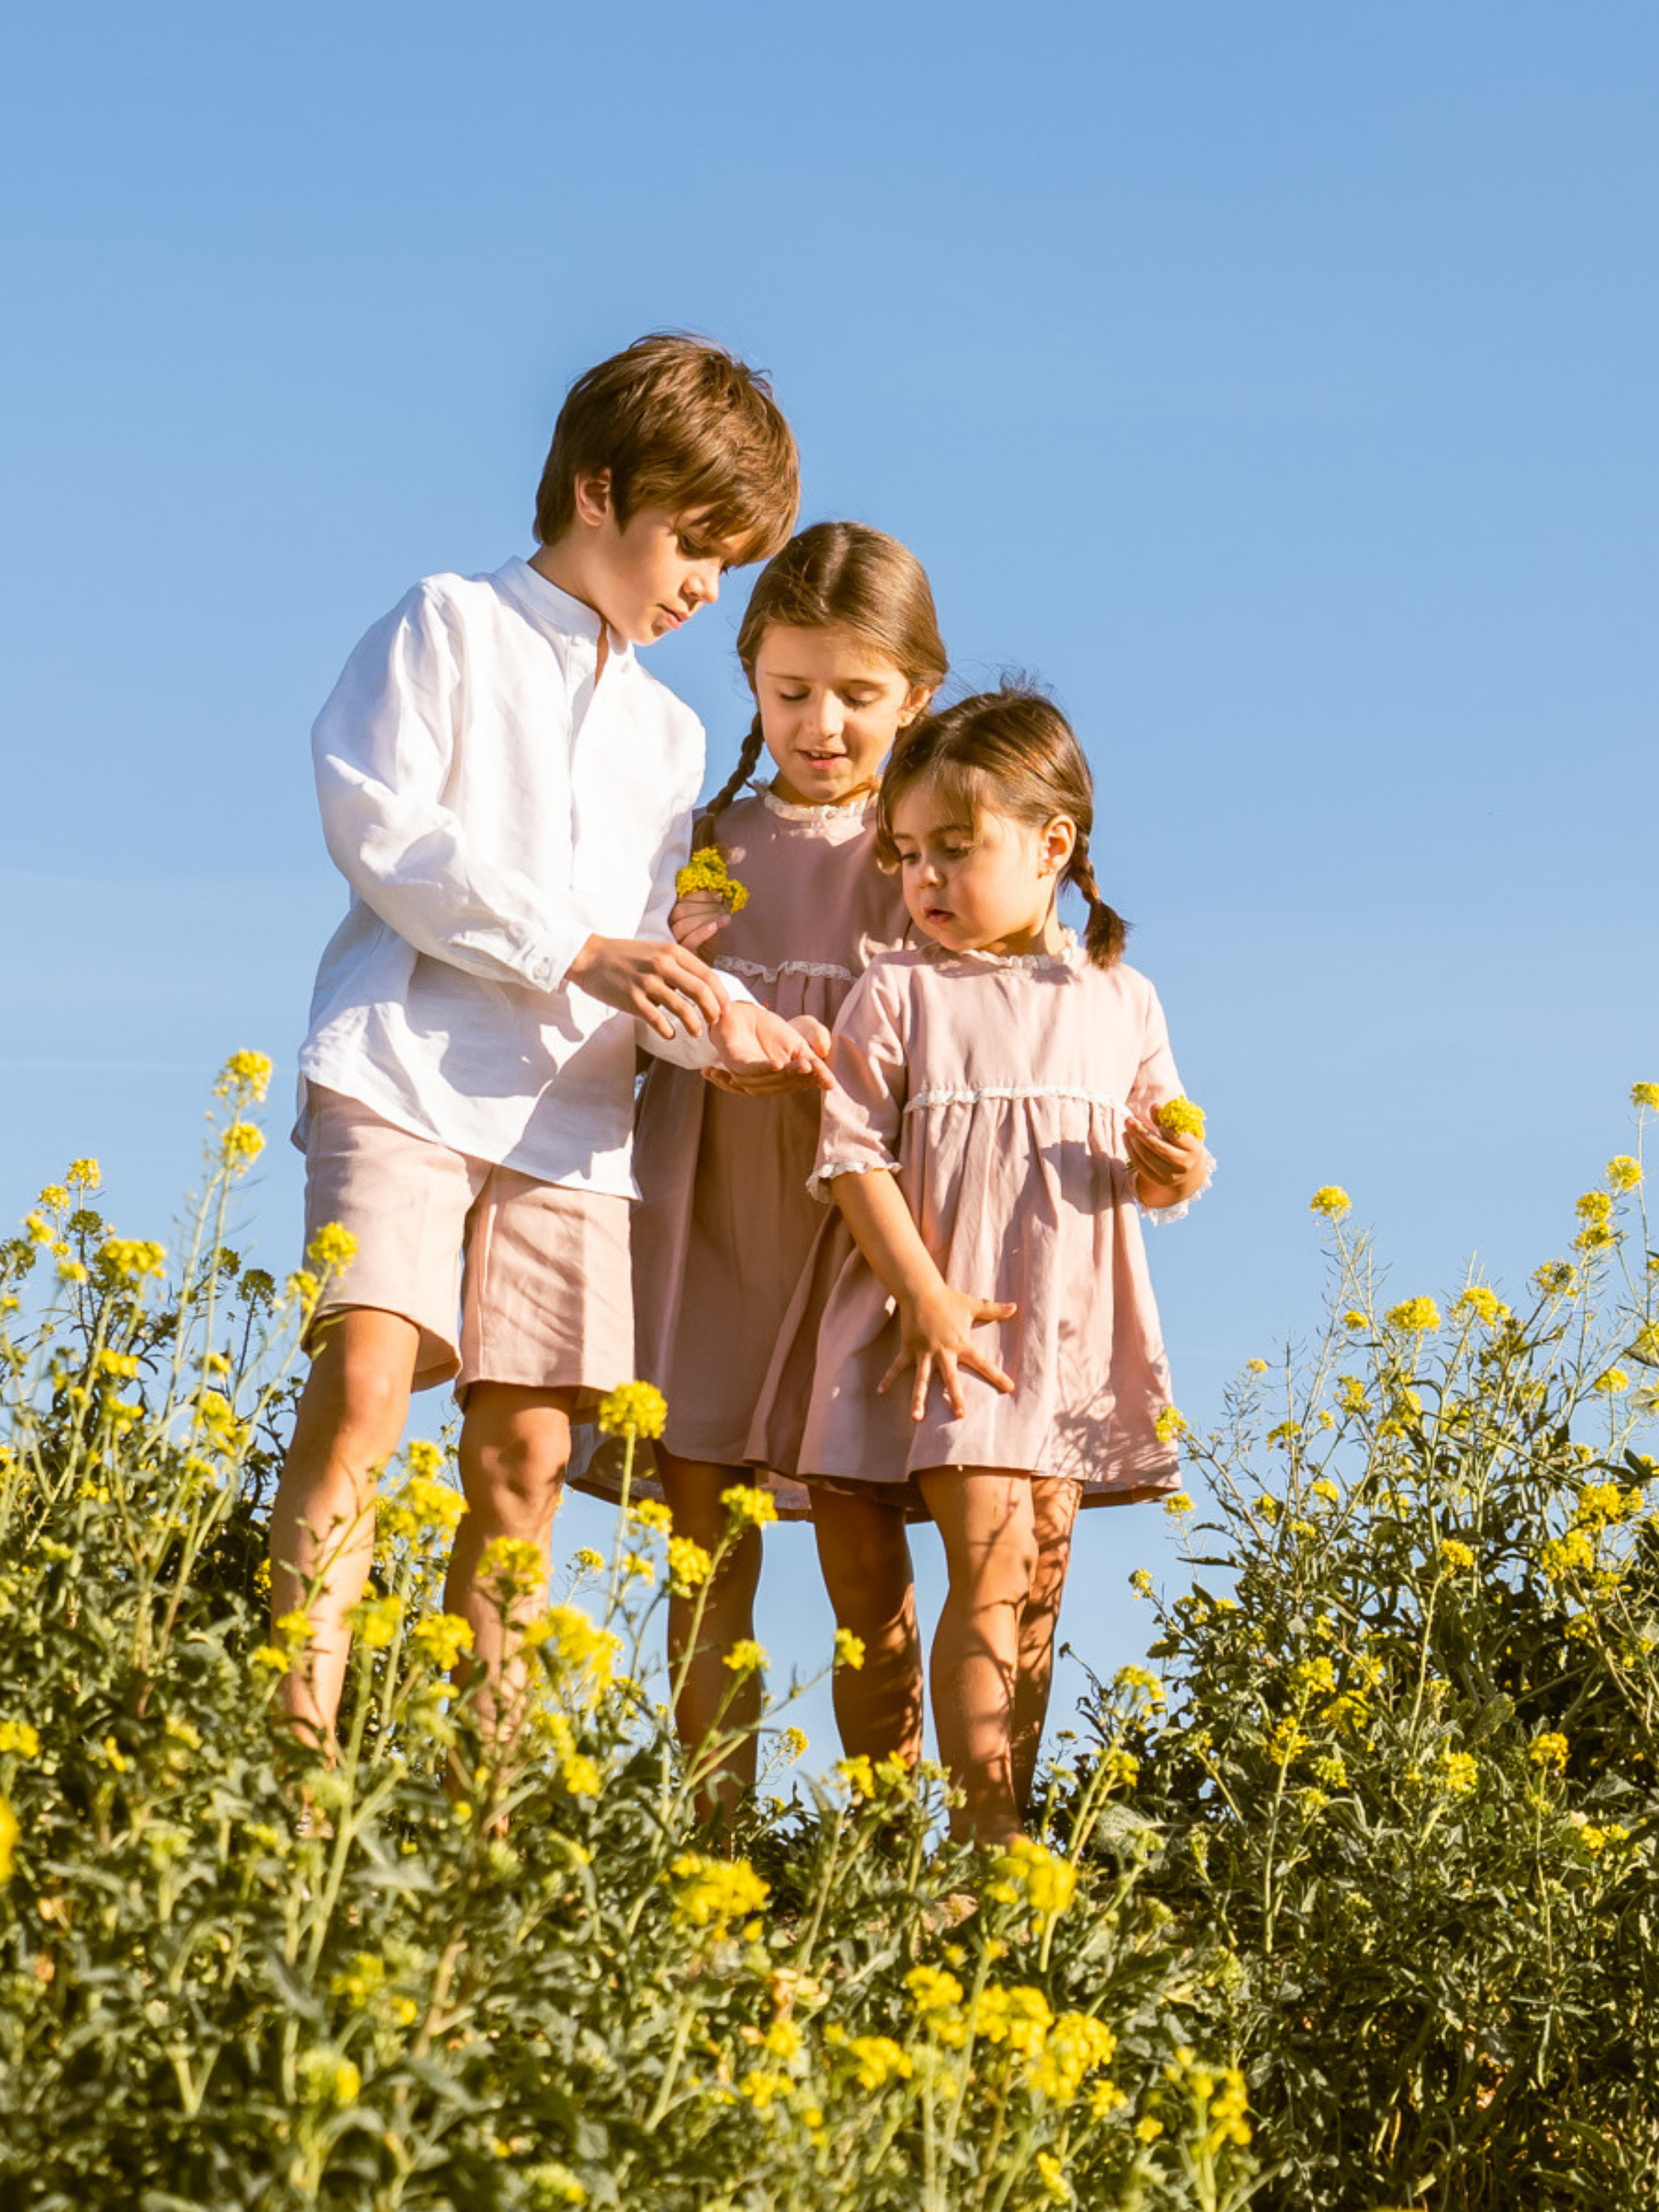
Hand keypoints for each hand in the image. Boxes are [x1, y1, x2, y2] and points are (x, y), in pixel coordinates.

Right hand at [566, 934, 727, 1041]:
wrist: (589, 957)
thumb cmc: (626, 956)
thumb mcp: (657, 951)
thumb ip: (679, 965)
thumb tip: (703, 986)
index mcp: (672, 952)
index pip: (708, 975)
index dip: (721, 995)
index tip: (726, 1009)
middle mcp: (663, 965)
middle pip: (701, 992)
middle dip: (713, 1011)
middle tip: (715, 1023)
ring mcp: (647, 983)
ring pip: (683, 1009)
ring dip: (694, 1025)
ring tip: (696, 1032)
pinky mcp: (632, 1000)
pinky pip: (658, 1021)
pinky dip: (668, 1031)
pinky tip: (670, 1035)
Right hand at [669, 891, 730, 953]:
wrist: (702, 976)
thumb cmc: (705, 952)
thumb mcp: (707, 930)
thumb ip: (709, 916)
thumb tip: (721, 901)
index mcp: (672, 919)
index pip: (681, 901)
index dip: (700, 896)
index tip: (718, 896)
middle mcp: (667, 930)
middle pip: (679, 911)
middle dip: (705, 906)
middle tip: (723, 908)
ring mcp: (671, 944)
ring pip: (681, 925)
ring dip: (706, 916)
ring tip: (725, 918)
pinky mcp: (679, 957)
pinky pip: (689, 941)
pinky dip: (702, 931)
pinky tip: (716, 927)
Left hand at [708, 1001, 833, 1091]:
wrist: (744, 1013)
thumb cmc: (770, 1031)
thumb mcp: (797, 1047)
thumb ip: (813, 1064)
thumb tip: (831, 1084)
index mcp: (776, 1080)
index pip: (796, 1085)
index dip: (811, 1081)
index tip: (826, 1076)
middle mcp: (760, 1081)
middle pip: (783, 1085)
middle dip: (801, 1078)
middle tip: (818, 1069)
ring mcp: (744, 1074)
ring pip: (768, 1081)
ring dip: (787, 1075)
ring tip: (805, 1066)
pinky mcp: (733, 1062)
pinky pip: (749, 1070)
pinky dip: (765, 1069)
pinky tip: (779, 1064)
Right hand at [881, 1283, 1016, 1421]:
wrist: (921, 1290)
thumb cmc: (948, 1298)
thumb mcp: (973, 1304)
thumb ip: (994, 1309)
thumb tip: (1015, 1308)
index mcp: (960, 1343)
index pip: (983, 1363)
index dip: (997, 1375)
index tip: (1009, 1388)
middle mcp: (942, 1351)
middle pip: (950, 1378)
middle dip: (955, 1397)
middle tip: (960, 1415)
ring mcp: (923, 1351)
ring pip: (921, 1379)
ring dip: (918, 1398)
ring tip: (917, 1418)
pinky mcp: (908, 1348)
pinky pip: (897, 1366)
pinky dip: (888, 1378)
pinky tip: (880, 1391)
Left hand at [1125, 1116, 1208, 1206]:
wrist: (1190, 1177)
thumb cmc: (1186, 1148)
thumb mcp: (1185, 1135)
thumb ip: (1169, 1121)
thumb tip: (1154, 1107)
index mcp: (1194, 1150)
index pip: (1177, 1137)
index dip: (1164, 1126)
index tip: (1154, 1114)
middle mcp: (1183, 1165)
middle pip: (1159, 1147)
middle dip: (1141, 1132)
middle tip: (1129, 1119)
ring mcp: (1170, 1175)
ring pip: (1147, 1157)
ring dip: (1134, 1140)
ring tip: (1128, 1126)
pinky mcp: (1158, 1180)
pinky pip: (1140, 1165)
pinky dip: (1131, 1150)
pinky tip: (1126, 1137)